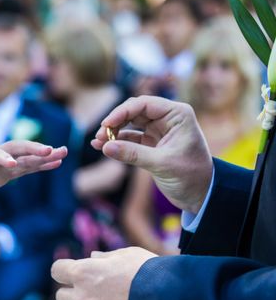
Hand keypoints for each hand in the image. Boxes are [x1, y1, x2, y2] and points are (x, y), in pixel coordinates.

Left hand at [0, 141, 66, 192]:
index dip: (0, 157)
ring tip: (65, 152)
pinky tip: (56, 163)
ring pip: (23, 158)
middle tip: (53, 150)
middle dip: (32, 150)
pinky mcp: (2, 172)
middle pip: (13, 150)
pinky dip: (40, 165)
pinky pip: (24, 168)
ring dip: (43, 155)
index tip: (12, 164)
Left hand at [51, 247, 156, 299]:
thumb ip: (105, 258)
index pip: (57, 270)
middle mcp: (82, 297)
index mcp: (84, 272)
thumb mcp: (127, 255)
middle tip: (91, 293)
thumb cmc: (149, 273)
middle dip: (73, 294)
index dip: (65, 271)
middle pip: (61, 298)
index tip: (73, 272)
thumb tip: (92, 258)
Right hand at [92, 96, 212, 213]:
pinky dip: (117, 142)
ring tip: (98, 142)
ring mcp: (158, 130)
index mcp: (177, 115)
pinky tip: (102, 147)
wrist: (202, 195)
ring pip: (129, 124)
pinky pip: (129, 138)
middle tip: (100, 135)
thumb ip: (133, 154)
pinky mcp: (151, 144)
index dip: (122, 112)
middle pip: (134, 111)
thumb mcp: (162, 164)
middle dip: (115, 122)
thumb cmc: (191, 176)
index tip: (106, 125)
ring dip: (113, 132)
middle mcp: (167, 119)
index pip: (144, 104)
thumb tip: (105, 147)